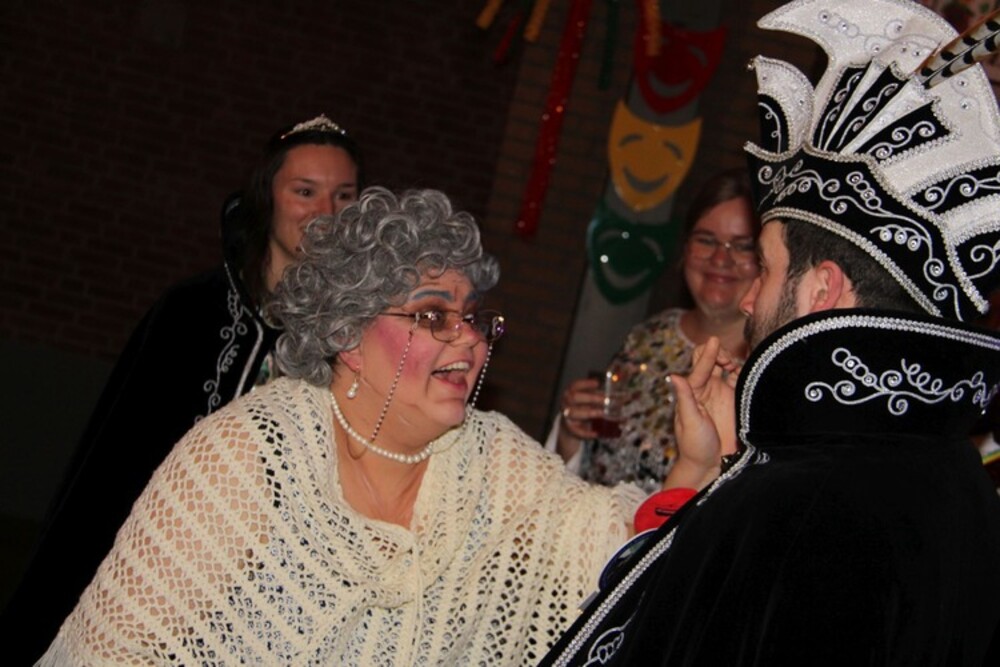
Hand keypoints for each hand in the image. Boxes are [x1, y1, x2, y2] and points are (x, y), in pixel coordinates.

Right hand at [555, 377, 603, 460]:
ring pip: (574, 413)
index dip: (585, 383)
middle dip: (591, 398)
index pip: (575, 385)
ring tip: (603, 414)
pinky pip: (576, 430)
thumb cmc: (584, 407)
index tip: (597, 383)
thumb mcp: (591, 399)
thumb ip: (602, 396)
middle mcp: (566, 402)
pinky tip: (596, 433)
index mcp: (571, 391)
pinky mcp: (569, 428)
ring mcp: (566, 415)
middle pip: (575, 397)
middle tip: (606, 400)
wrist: (571, 424)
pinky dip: (587, 433)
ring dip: (590, 413)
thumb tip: (626, 397)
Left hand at [663, 337, 738, 490]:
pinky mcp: (735, 398)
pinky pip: (738, 377)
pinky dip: (742, 369)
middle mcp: (706, 388)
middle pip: (710, 359)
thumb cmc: (695, 446)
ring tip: (733, 367)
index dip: (708, 353)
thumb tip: (673, 376)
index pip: (700, 366)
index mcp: (692, 391)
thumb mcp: (690, 421)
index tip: (715, 341)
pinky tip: (744, 371)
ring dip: (730, 359)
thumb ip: (685, 398)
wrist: (711, 465)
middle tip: (726, 362)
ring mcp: (721, 392)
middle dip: (718, 353)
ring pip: (725, 365)